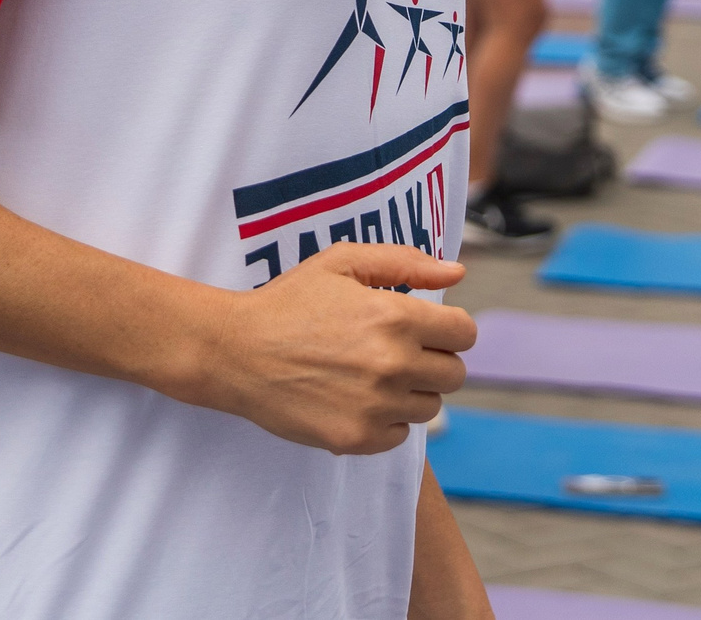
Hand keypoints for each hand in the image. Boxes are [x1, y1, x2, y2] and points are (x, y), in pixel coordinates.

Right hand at [191, 244, 474, 454]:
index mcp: (395, 317)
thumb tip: (457, 274)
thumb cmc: (288, 302)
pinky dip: (386, 421)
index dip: (449, 328)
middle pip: (454, 373)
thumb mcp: (340, 264)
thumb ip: (404, 263)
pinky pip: (400, 435)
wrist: (236, 352)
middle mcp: (393, 364)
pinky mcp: (357, 438)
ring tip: (372, 375)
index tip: (426, 329)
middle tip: (395, 351)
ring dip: (410, 391)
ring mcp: (376, 406)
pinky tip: (356, 399)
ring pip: (430, 406)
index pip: (465, 333)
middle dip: (433, 359)